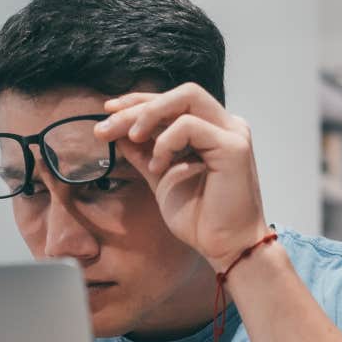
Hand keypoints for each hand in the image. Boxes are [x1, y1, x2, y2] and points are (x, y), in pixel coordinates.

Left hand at [94, 83, 269, 270]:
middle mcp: (225, 125)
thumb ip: (144, 152)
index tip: (108, 112)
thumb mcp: (161, 177)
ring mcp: (232, 133)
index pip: (173, 102)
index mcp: (211, 130)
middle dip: (138, 106)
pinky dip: (166, 142)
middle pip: (178, 94)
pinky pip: (190, 126)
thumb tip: (119, 132)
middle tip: (108, 126)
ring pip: (186, 97)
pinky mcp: (234, 147)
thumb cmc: (200, 218)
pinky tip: (158, 165)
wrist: (224, 247)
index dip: (139, 102)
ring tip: (131, 139)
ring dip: (149, 115)